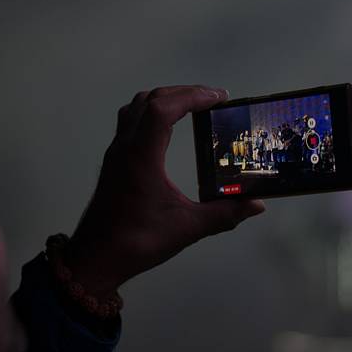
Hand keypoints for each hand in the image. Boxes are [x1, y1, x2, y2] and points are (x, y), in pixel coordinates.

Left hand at [64, 85, 265, 296]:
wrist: (96, 257)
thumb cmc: (136, 241)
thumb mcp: (187, 228)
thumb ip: (224, 214)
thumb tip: (255, 205)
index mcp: (140, 157)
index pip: (163, 109)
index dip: (192, 96)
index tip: (218, 98)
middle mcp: (124, 147)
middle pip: (149, 101)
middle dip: (182, 93)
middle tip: (211, 99)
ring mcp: (116, 153)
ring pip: (135, 108)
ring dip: (163, 99)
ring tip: (190, 105)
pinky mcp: (114, 162)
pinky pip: (129, 122)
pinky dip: (150, 113)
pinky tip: (166, 128)